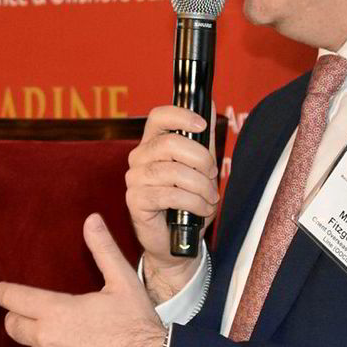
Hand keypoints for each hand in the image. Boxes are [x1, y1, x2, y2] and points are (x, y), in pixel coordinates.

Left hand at [0, 213, 165, 346]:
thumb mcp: (122, 281)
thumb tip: (92, 220)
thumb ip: (102, 249)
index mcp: (55, 310)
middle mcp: (46, 339)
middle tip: (39, 317)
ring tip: (69, 342)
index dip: (5, 293)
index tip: (3, 292)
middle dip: (20, 319)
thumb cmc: (137, 324)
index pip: (12, 298)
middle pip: (13, 327)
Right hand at [126, 105, 218, 302]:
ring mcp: (135, 179)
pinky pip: (170, 195)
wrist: (177, 242)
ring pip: (174, 172)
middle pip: (170, 143)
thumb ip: (203, 140)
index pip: (158, 116)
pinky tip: (201, 210)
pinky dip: (194, 203)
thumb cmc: (187, 203)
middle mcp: (139, 158)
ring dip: (201, 187)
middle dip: (201, 159)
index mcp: (152, 144)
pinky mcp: (135, 201)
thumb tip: (210, 105)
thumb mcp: (200, 169)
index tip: (202, 125)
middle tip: (212, 176)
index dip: (180, 115)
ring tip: (209, 198)